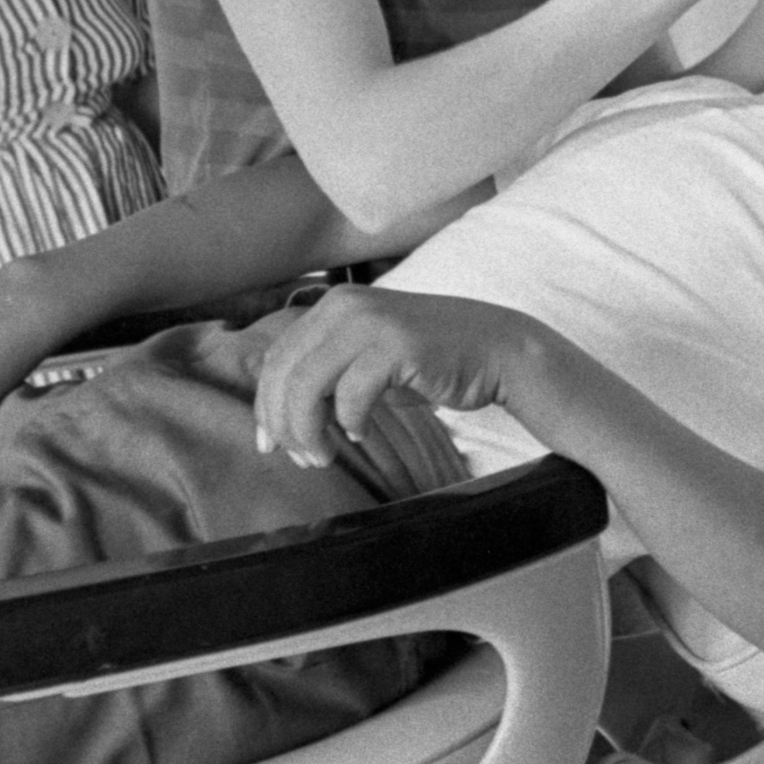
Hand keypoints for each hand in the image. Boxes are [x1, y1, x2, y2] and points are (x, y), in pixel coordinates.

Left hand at [252, 287, 543, 471]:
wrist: (498, 350)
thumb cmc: (430, 362)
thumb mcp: (368, 362)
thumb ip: (327, 375)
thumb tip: (280, 415)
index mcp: (334, 306)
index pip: (276, 358)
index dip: (265, 405)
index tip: (269, 444)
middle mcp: (346, 305)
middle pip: (283, 373)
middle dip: (282, 424)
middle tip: (300, 458)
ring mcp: (372, 321)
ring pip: (307, 384)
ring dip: (309, 430)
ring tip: (324, 456)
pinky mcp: (397, 343)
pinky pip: (351, 394)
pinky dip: (350, 422)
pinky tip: (362, 434)